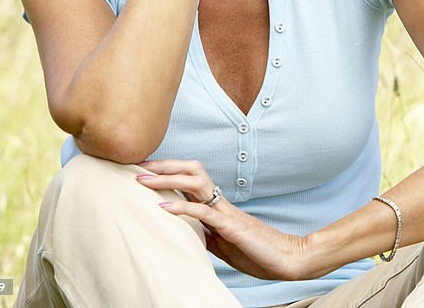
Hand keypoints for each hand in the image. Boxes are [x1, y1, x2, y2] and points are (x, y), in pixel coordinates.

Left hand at [136, 159, 310, 280]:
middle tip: (137, 167)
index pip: (190, 179)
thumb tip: (185, 234)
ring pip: (196, 182)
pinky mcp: (230, 226)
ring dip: (167, 178)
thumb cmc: (257, 252)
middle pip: (192, 170)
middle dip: (164, 165)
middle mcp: (221, 203)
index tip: (144, 170)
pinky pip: (203, 211)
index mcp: (218, 207)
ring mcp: (226, 212)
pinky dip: (181, 206)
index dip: (167, 172)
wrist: (287, 258)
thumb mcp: (223, 243)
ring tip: (143, 180)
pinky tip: (163, 207)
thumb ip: (205, 234)